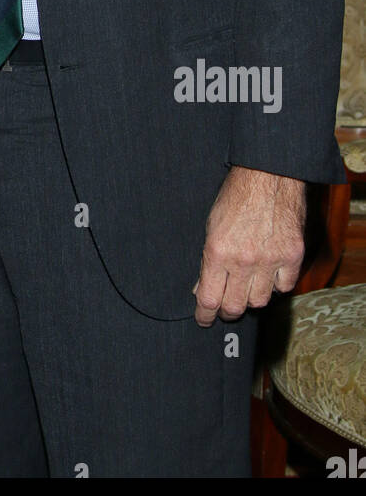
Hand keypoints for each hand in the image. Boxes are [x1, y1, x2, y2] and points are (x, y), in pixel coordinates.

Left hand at [193, 165, 305, 325]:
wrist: (268, 175)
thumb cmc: (235, 196)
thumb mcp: (211, 226)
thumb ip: (207, 260)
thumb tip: (202, 288)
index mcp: (217, 252)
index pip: (209, 299)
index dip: (205, 315)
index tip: (204, 320)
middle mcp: (243, 261)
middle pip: (235, 307)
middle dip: (227, 311)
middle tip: (225, 307)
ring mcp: (270, 260)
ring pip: (260, 301)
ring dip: (252, 297)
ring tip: (247, 287)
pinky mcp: (292, 256)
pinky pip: (284, 287)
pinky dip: (276, 285)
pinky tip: (269, 275)